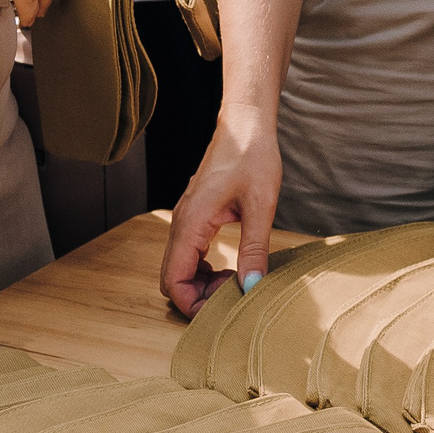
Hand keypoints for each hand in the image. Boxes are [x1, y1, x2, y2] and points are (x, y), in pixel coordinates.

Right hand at [159, 107, 279, 316]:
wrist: (246, 124)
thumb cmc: (253, 156)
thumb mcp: (261, 206)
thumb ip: (254, 249)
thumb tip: (251, 288)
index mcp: (190, 223)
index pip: (174, 281)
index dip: (194, 304)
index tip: (225, 308)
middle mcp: (180, 224)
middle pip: (172, 280)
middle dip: (198, 297)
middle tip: (235, 295)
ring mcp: (185, 220)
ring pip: (179, 268)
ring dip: (202, 284)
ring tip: (236, 280)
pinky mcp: (195, 217)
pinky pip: (189, 254)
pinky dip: (204, 269)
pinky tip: (231, 267)